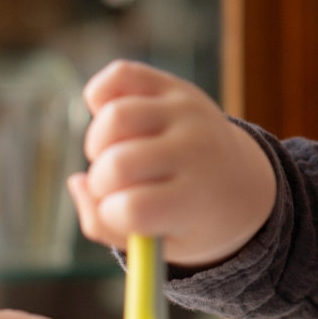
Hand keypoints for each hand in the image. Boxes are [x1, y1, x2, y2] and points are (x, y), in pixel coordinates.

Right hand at [68, 60, 275, 266]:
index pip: (132, 208)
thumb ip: (106, 225)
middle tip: (119, 186)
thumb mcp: (159, 243)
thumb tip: (77, 181)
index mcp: (196, 197)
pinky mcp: (175, 86)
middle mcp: (196, 149)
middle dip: (102, 183)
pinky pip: (118, 75)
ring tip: (114, 154)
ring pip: (113, 116)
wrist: (240, 181)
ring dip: (97, 143)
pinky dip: (99, 97)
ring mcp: (187, 111)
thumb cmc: (187, 216)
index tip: (130, 217)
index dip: (114, 215)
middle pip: (117, 164)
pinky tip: (116, 124)